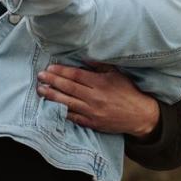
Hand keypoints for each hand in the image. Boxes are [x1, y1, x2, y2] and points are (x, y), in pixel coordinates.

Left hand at [36, 62, 159, 136]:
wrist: (140, 115)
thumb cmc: (128, 92)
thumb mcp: (117, 74)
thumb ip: (100, 66)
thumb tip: (84, 57)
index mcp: (100, 83)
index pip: (76, 76)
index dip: (61, 72)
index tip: (50, 68)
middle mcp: (95, 97)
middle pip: (68, 88)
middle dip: (52, 82)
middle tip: (40, 77)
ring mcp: (92, 112)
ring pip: (67, 103)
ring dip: (52, 96)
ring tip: (41, 90)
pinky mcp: (92, 123)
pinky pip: (73, 117)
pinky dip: (61, 112)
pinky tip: (51, 107)